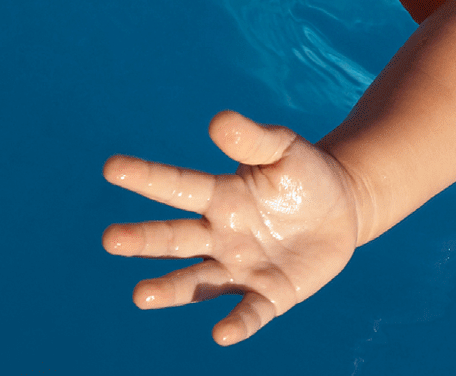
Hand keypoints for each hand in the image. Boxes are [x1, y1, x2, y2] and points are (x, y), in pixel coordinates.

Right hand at [102, 111, 361, 344]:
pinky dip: (237, 323)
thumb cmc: (304, 175)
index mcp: (219, 197)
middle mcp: (219, 237)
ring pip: (197, 282)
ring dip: (170, 290)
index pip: (178, 187)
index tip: (111, 167)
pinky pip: (250, 312)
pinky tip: (222, 334)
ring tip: (141, 295)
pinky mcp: (269, 295)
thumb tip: (219, 121)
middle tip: (111, 238)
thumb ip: (254, 140)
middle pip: (175, 239)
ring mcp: (240, 269)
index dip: (146, 176)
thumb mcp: (284, 150)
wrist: (343, 207)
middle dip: (144, 240)